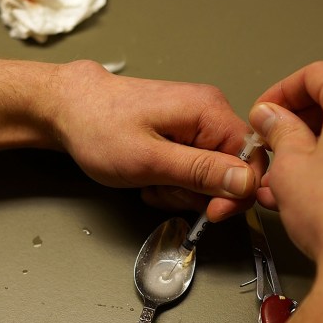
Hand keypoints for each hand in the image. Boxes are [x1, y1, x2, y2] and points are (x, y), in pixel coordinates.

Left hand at [45, 60, 265, 220]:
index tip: (209, 213)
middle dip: (198, 193)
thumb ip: (201, 172)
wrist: (69, 109)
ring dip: (180, 190)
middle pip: (232, 172)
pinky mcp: (183, 132)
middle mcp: (210, 111)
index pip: (254, 160)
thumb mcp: (150, 160)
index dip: (236, 194)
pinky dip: (172, 182)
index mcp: (209, 111)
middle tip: (162, 190)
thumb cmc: (99, 127)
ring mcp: (196, 122)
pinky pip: (193, 169)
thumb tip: (246, 182)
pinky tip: (149, 177)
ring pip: (210, 176)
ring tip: (150, 181)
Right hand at [249, 61, 322, 280]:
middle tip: (271, 144)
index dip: (280, 94)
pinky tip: (312, 191)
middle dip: (298, 123)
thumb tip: (272, 117)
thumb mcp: (289, 164)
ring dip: (315, 148)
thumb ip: (279, 130)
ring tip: (283, 179)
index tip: (263, 113)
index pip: (315, 76)